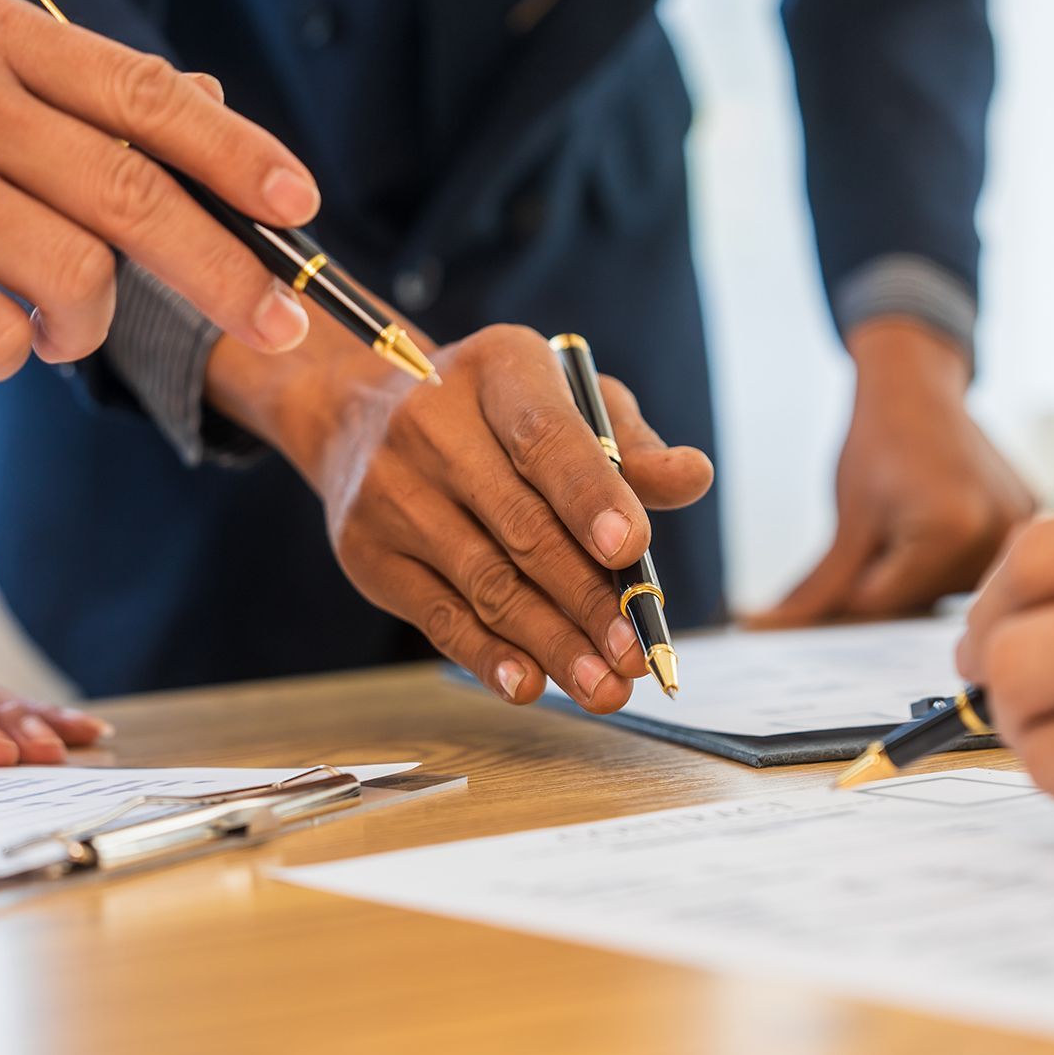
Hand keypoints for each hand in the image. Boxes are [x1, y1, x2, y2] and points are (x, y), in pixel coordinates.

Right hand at [0, 0, 320, 378]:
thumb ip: (69, 90)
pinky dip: (5, 353)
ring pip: (75, 275)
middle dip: (228, 275)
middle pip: (138, 195)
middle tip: (282, 330)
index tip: (301, 208)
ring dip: (84, 324)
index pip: (149, 98)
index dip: (240, 157)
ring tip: (47, 322)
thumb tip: (205, 101)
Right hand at [209, 322, 712, 711]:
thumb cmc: (495, 414)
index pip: (544, 437)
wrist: (360, 417)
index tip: (631, 550)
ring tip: (603, 686)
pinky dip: (488, 657)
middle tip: (635, 652)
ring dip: (550, 643)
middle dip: (586, 598)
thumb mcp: (567, 400)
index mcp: (496, 368)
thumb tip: (693, 478)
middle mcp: (430, 424)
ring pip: (484, 582)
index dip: (590, 496)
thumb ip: (631, 445)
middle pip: (520, 524)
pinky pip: (438, 616)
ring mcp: (390, 491)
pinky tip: (530, 684)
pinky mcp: (367, 553)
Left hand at [748, 319, 1032, 625]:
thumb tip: (769, 629)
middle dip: (885, 582)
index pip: (884, 605)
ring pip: (945, 591)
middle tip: (878, 529)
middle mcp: (997, 537)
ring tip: (907, 515)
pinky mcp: (1027, 520)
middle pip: (919, 603)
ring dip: (915, 573)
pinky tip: (931, 515)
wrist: (917, 385)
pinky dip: (942, 557)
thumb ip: (819, 587)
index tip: (841, 565)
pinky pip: (972, 565)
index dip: (852, 590)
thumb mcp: (847, 519)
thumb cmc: (880, 439)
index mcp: (950, 533)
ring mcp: (1018, 529)